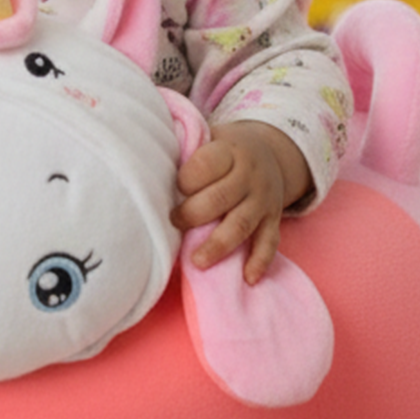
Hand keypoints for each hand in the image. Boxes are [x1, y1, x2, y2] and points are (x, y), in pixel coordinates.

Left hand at [173, 122, 311, 284]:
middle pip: (221, 198)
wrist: (270, 153)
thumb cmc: (223, 152)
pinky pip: (269, 242)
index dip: (186, 180)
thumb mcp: (208, 140)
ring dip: (218, 244)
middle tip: (175, 222)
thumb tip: (146, 165)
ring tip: (197, 261)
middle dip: (193, 214)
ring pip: (242, 224)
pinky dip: (260, 261)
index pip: (207, 165)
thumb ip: (185, 151)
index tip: (174, 189)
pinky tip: (248, 278)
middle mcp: (249, 175)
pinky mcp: (273, 220)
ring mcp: (263, 200)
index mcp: (229, 151)